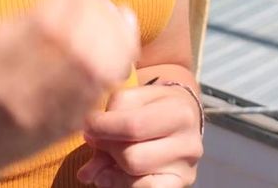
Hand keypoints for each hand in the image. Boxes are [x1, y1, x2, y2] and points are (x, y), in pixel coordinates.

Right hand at [0, 0, 140, 177]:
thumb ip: (31, 11)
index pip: (44, 19)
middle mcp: (21, 91)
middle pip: (76, 43)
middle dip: (95, 6)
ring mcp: (47, 113)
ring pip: (96, 67)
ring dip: (114, 31)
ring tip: (115, 11)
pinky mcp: (69, 126)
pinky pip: (102, 87)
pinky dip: (118, 57)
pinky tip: (120, 39)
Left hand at [77, 82, 203, 186]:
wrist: (181, 117)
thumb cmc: (152, 105)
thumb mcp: (133, 99)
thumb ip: (109, 121)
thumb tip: (90, 156)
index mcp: (179, 112)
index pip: (133, 126)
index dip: (102, 127)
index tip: (89, 125)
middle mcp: (189, 143)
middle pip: (132, 157)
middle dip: (108, 149)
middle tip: (100, 141)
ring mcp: (186, 169)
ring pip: (135, 179)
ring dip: (110, 171)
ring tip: (103, 160)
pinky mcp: (180, 184)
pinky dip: (123, 185)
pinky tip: (112, 175)